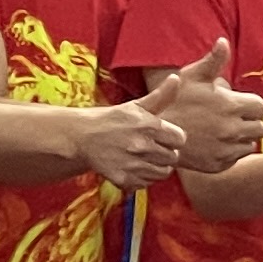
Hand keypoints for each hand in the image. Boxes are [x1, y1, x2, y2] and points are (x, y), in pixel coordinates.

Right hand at [74, 97, 189, 191]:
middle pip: (173, 158)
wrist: (82, 136)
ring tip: (144, 158)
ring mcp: (131, 164)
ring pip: (162, 173)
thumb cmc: (113, 119)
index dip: (173, 138)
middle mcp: (141, 145)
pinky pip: (146, 183)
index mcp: (148, 125)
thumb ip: (161, 96)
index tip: (163, 136)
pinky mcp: (122, 179)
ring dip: (156, 167)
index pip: (180, 139)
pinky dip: (142, 178)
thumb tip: (176, 78)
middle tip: (151, 147)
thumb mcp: (136, 106)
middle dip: (166, 153)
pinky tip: (133, 167)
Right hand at [141, 38, 262, 169]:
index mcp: (231, 106)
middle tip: (233, 117)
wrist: (154, 133)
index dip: (251, 105)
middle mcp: (232, 129)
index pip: (260, 107)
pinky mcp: (218, 164)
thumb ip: (213, 60)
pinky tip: (216, 143)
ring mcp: (226, 149)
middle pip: (259, 127)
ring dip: (243, 138)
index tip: (239, 104)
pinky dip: (231, 152)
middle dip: (250, 121)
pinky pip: (237, 158)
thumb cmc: (174, 101)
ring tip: (225, 130)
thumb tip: (223, 41)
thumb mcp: (192, 76)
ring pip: (250, 144)